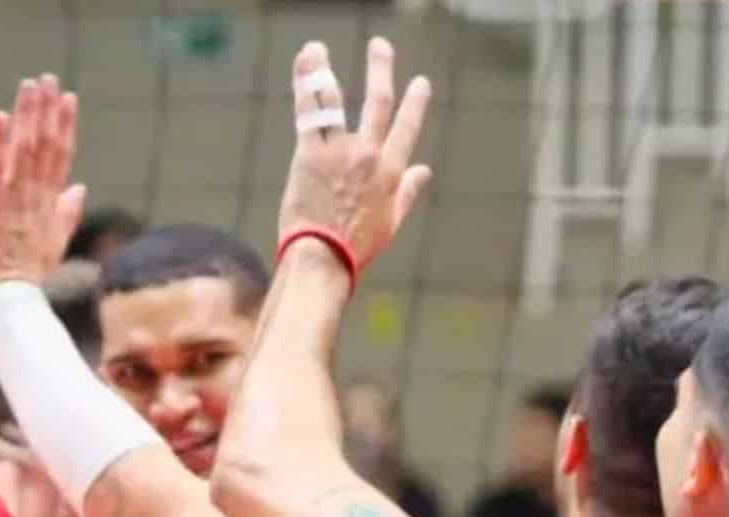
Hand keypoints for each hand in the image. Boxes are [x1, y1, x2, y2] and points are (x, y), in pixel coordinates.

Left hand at [0, 76, 86, 299]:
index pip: (60, 155)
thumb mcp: (54, 242)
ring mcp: (12, 200)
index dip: (65, 125)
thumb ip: (67, 212)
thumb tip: (80, 188)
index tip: (69, 98)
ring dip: (27, 116)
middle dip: (47, 110)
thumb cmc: (26, 272)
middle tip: (48, 79)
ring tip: (29, 86)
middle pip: (44, 145)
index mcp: (49, 202)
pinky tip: (2, 118)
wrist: (7, 298)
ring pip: (23, 151)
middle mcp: (34, 196)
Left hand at [278, 38, 431, 270]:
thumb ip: (409, 192)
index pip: (407, 128)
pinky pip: (309, 112)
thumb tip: (424, 172)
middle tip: (380, 47)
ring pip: (335, 100)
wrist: (324, 257)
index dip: (415, 103)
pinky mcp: (310, 154)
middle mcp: (368, 155)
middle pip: (378, 102)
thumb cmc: (357, 246)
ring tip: (318, 49)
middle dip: (381, 70)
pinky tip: (304, 65)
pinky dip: (305, 86)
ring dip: (326, 70)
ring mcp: (339, 151)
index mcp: (391, 172)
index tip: (420, 83)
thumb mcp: (392, 222)